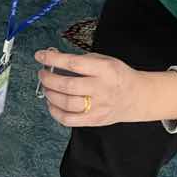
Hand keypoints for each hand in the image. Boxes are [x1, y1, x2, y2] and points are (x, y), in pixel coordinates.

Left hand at [34, 48, 176, 125]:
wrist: (136, 97)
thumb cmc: (117, 76)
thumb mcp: (104, 60)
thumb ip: (81, 60)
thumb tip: (53, 58)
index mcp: (104, 70)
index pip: (74, 63)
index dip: (53, 59)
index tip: (40, 56)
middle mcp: (101, 89)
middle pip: (67, 85)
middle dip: (48, 78)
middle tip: (42, 74)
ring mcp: (98, 107)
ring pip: (66, 103)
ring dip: (50, 94)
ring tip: (47, 88)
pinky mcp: (94, 120)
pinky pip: (68, 120)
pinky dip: (54, 112)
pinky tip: (52, 103)